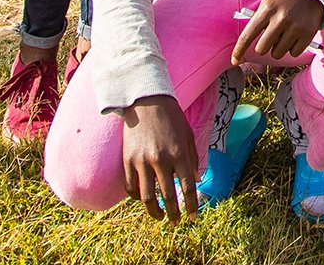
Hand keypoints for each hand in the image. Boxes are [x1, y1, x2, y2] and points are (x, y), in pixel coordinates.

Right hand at [122, 96, 199, 223]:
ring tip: (160, 217)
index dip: (192, 206)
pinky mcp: (127, 160)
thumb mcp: (188, 135)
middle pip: (168, 197)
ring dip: (154, 212)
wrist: (146, 101)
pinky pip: (130, 187)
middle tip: (177, 222)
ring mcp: (141, 161)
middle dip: (174, 214)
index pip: (188, 187)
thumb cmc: (171, 117)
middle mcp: (160, 160)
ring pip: (147, 197)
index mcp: (178, 153)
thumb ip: (192, 159)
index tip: (193, 217)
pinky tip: (144, 200)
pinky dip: (137, 198)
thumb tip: (195, 181)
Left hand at [231, 0, 323, 62]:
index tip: (234, 60)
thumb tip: (248, 41)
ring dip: (279, 47)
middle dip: (264, 46)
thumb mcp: (268, 0)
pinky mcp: (308, 33)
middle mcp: (281, 19)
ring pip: (278, 53)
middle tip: (270, 37)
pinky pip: (294, 53)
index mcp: (267, 9)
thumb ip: (259, 19)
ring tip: (285, 33)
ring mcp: (295, 27)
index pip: (248, 35)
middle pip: (262, 49)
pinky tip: (295, 35)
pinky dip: (292, 48)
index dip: (239, 50)